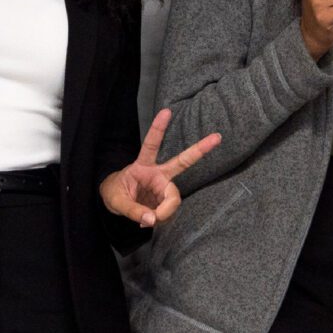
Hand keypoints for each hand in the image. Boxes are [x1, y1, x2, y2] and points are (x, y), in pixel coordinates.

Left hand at [98, 108, 222, 228]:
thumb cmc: (115, 193)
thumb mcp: (116, 201)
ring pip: (174, 198)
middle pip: (182, 161)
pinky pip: (168, 211)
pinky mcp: (165, 199)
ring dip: (164, 212)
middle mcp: (158, 173)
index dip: (158, 129)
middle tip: (217, 137)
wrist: (115, 201)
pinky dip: (161, 219)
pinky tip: (149, 221)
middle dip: (200, 150)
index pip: (151, 145)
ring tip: (148, 220)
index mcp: (143, 166)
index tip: (166, 111)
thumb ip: (133, 211)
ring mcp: (163, 186)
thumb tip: (152, 220)